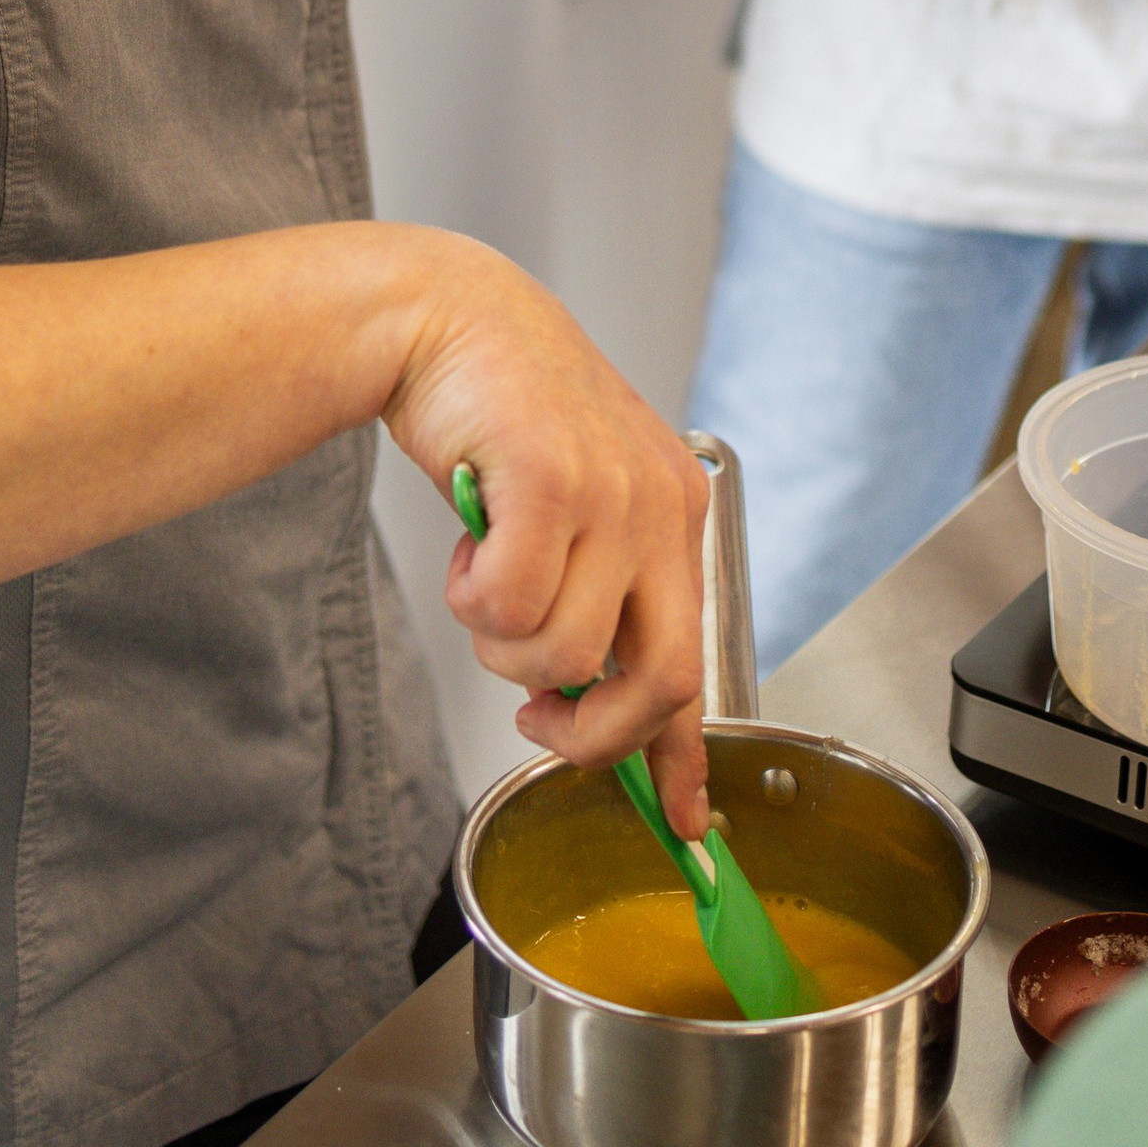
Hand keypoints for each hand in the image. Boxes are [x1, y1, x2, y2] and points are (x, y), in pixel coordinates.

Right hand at [383, 239, 711, 837]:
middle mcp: (661, 507)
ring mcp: (613, 492)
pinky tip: (470, 545)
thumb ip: (589, 598)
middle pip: (659, 681)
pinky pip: (510, 605)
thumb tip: (579, 703)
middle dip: (589, 734)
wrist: (448, 318)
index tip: (686, 828)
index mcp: (675, 516)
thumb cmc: (502, 420)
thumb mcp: (571, 513)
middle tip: (536, 719)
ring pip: (564, 655)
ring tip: (485, 577)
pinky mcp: (554, 478)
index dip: (687, 760)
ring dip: (501, 645)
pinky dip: (472, 595)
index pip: (699, 664)